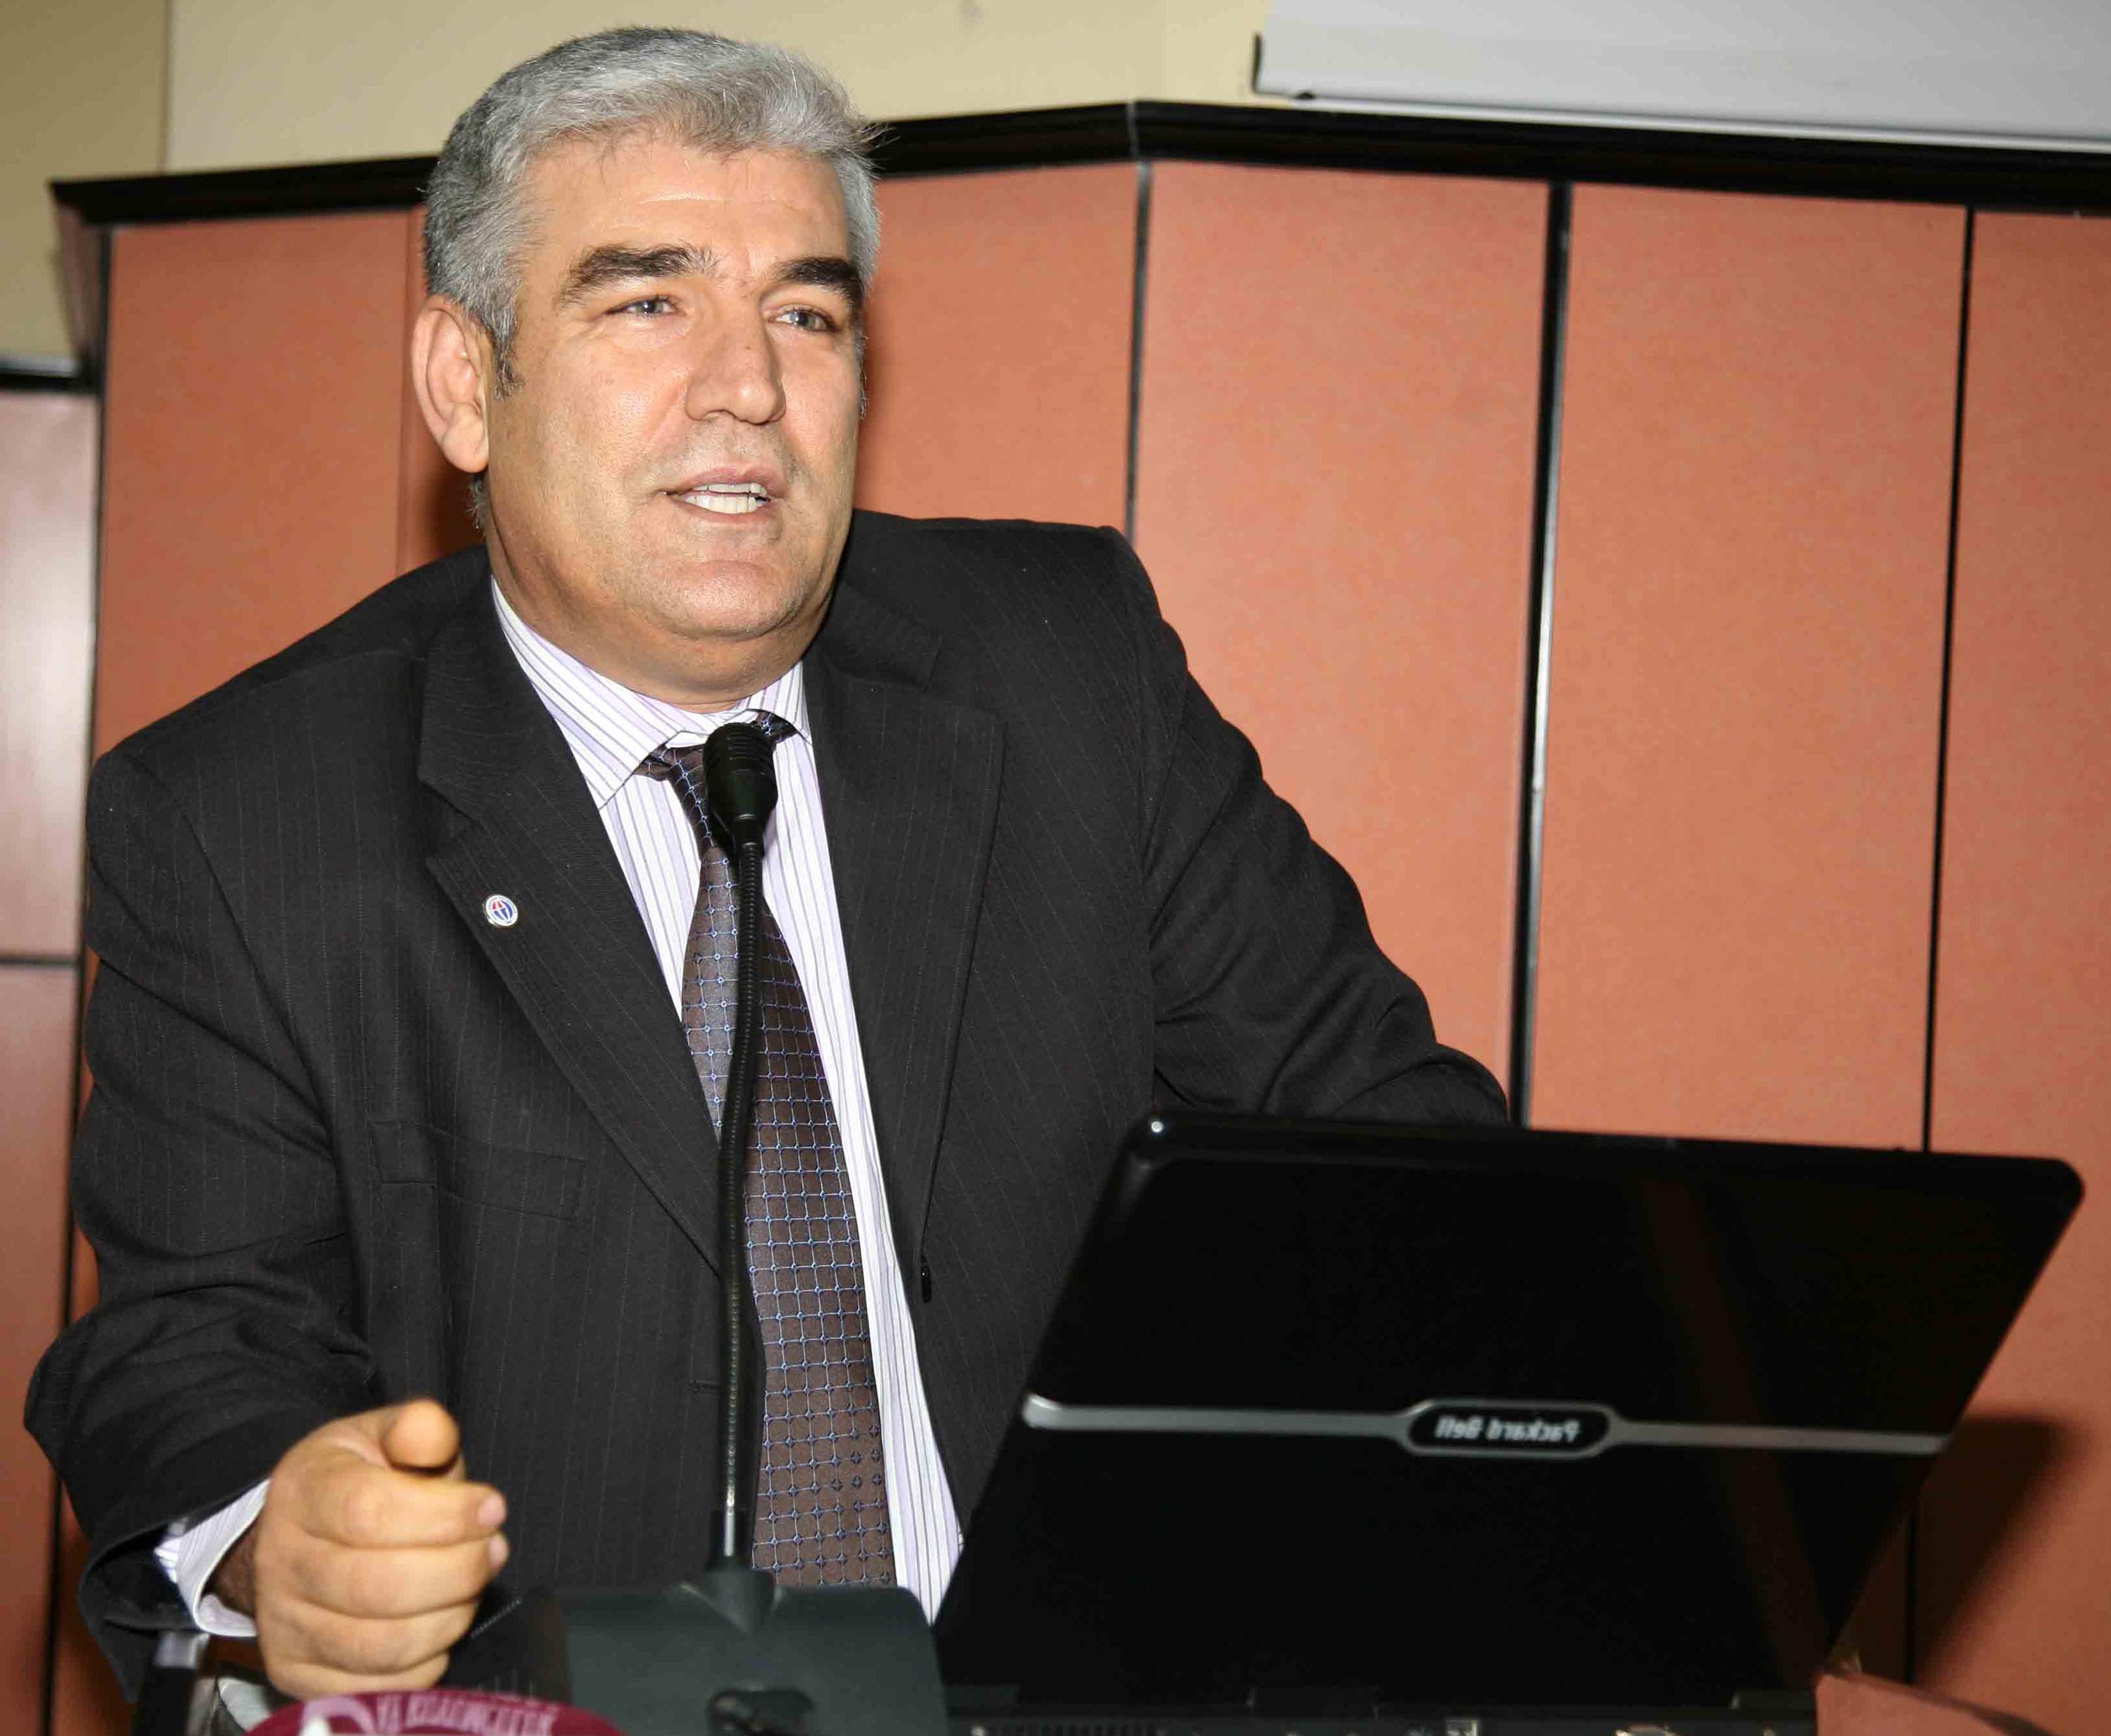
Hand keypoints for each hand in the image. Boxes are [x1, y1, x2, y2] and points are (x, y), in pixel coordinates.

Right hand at [210, 1399, 507, 1697]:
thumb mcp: (383, 1435)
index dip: (445, 1516)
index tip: (492, 1508)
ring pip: (383, 1645)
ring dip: (450, 1616)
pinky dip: (427, 1660)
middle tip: (491, 1549)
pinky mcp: (297, 1674)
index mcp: (304, 1492)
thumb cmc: (357, 1482)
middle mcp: (281, 1562)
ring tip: (470, 1583)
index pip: (371, 1513)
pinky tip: (439, 1620)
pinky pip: (379, 1685)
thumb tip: (434, 1436)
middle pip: (379, 1586)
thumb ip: (417, 1428)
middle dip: (459, 1570)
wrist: (299, 1535)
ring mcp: (284, 1626)